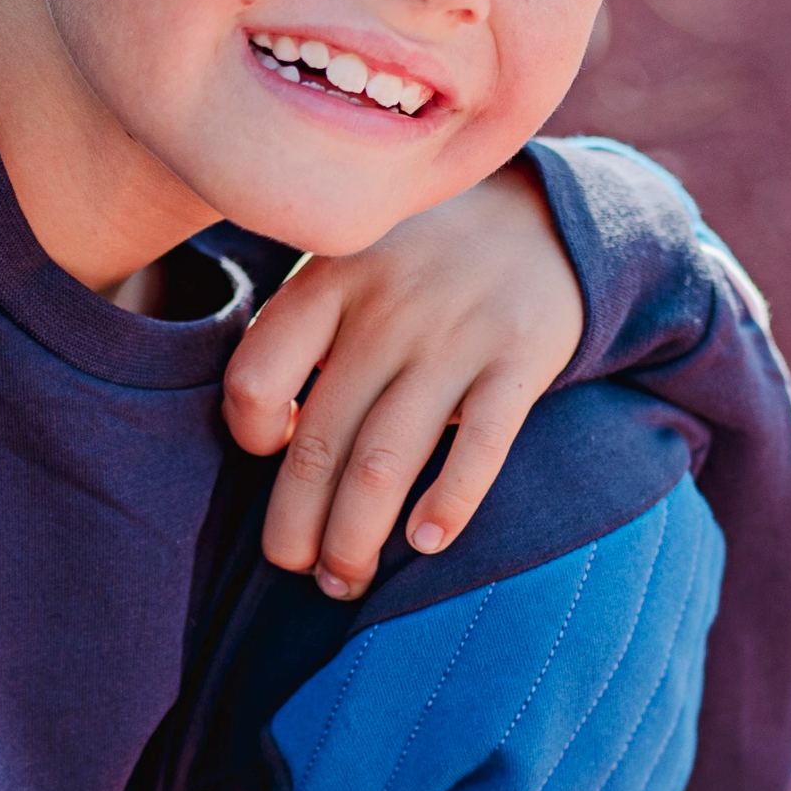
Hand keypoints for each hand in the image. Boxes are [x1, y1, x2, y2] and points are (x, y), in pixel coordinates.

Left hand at [221, 156, 585, 600]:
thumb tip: (270, 445)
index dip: (249, 434)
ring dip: (356, 537)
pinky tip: (426, 543)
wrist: (540, 211)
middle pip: (317, 442)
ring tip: (345, 579)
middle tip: (296, 570)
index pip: (255, 376)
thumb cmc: (419, 259)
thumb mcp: (350, 262)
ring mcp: (454, 334)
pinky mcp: (519, 358)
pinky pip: (480, 445)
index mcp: (329, 280)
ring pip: (384, 462)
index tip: (269, 456)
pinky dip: (450, 502)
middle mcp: (385, 309)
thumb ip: (306, 331)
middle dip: (296, 526)